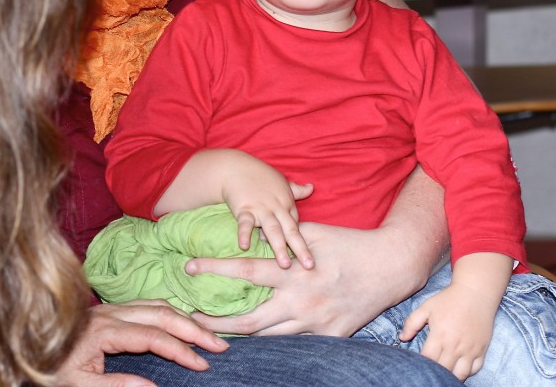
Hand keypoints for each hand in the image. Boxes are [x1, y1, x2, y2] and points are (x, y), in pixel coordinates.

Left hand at [55, 300, 228, 386]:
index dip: (180, 349)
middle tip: (218, 344)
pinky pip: (147, 304)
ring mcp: (110, 308)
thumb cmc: (51, 370)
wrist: (26, 350)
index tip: (202, 364)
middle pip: (160, 313)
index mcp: (103, 330)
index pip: (153, 336)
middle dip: (192, 328)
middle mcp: (110, 313)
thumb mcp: (80, 386)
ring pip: (155, 304)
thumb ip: (116, 385)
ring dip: (183, 318)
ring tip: (207, 334)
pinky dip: (169, 312)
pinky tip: (181, 322)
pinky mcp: (110, 310)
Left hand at [185, 220, 437, 336]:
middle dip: (216, 322)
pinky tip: (256, 346)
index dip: (214, 269)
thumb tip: (255, 233)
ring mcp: (315, 323)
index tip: (188, 267)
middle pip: (248, 319)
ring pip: (268, 339)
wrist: (390, 266)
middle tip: (190, 318)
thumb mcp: (311, 232)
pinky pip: (296, 346)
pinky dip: (274, 345)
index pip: (244, 270)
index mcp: (292, 271)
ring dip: (241, 338)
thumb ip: (282, 237)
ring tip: (215, 335)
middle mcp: (299, 301)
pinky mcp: (329, 337)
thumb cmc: (348, 242)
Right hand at [221, 154, 313, 269]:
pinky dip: (244, 234)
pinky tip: (244, 246)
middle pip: (290, 230)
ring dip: (278, 246)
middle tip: (309, 266)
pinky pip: (245, 223)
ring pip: (272, 230)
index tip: (309, 260)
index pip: (297, 226)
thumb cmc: (259, 175)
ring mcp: (261, 209)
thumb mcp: (281, 181)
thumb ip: (296, 189)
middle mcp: (276, 208)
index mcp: (286, 203)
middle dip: (300, 248)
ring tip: (284, 264)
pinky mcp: (244, 209)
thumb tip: (312, 188)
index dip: (302, 242)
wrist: (235, 168)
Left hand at [399, 282, 496, 380]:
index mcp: (439, 335)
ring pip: (460, 374)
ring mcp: (470, 350)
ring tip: (443, 370)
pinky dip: (466, 372)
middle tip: (429, 367)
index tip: (417, 361)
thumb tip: (402, 338)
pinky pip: (474, 370)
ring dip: (450, 375)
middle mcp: (455, 346)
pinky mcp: (481, 351)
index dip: (421, 363)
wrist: (475, 294)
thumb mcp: (426, 307)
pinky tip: (458, 367)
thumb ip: (412, 323)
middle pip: (443, 369)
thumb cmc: (448, 300)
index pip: (428, 359)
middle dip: (434, 370)